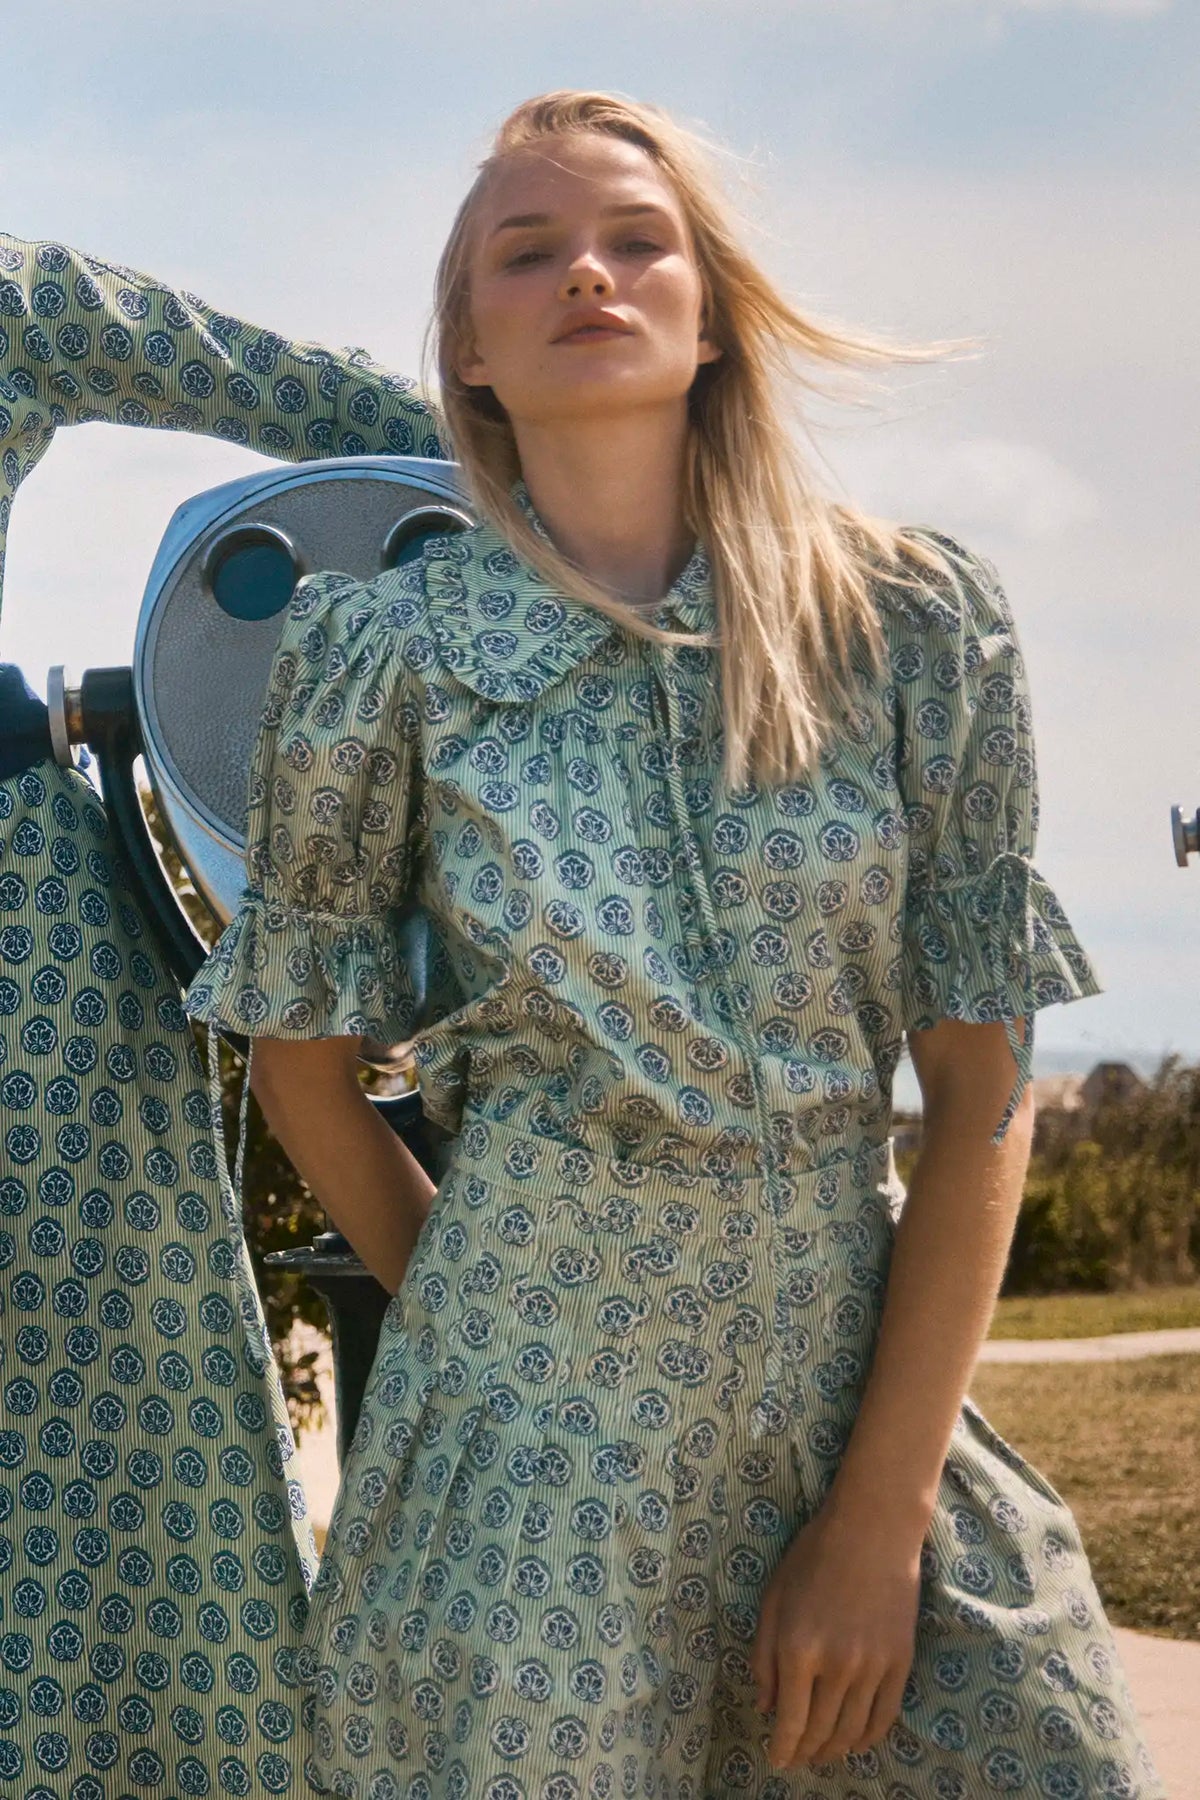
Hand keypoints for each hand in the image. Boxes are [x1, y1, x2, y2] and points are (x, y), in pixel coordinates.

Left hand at [749, 1499, 921, 1769]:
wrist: (873, 1528)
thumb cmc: (814, 1555)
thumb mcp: (774, 1598)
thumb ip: (764, 1655)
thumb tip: (767, 1706)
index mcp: (798, 1649)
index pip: (790, 1722)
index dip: (782, 1749)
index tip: (777, 1762)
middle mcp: (837, 1666)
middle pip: (820, 1732)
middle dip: (805, 1753)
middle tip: (797, 1759)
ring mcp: (873, 1666)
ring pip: (852, 1732)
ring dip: (834, 1751)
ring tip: (823, 1754)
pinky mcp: (901, 1662)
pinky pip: (885, 1716)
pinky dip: (869, 1738)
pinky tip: (856, 1741)